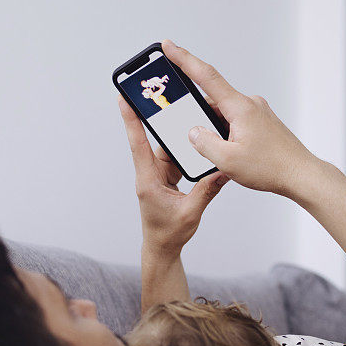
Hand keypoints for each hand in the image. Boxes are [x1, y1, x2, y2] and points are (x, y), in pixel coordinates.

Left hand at [118, 95, 228, 256]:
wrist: (163, 248)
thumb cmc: (169, 233)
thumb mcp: (190, 213)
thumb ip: (206, 190)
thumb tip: (222, 170)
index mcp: (148, 181)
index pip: (138, 145)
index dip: (131, 121)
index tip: (124, 99)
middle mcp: (150, 174)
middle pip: (156, 141)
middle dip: (163, 121)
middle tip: (167, 97)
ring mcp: (158, 174)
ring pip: (170, 148)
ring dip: (181, 138)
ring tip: (194, 119)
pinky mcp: (167, 176)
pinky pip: (177, 158)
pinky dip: (188, 152)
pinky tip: (200, 143)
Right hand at [161, 39, 318, 196]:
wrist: (302, 175)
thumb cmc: (272, 168)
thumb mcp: (227, 160)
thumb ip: (204, 143)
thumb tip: (194, 132)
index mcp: (240, 107)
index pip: (206, 76)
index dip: (184, 59)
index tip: (168, 46)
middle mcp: (250, 104)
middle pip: (212, 100)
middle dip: (196, 113)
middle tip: (188, 128)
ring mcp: (257, 113)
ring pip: (224, 114)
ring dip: (213, 129)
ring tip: (217, 152)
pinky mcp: (262, 123)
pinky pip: (235, 121)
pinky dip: (225, 133)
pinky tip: (228, 152)